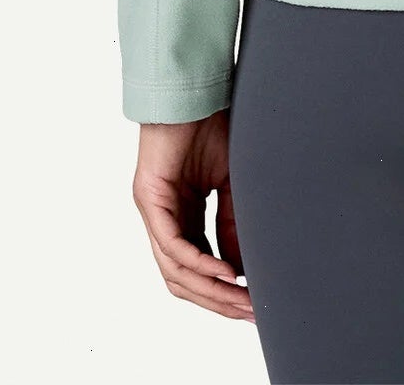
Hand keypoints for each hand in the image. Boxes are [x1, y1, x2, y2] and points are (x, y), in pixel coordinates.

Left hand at [132, 112, 252, 322]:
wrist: (196, 91)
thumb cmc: (211, 126)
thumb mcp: (230, 182)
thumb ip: (231, 223)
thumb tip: (239, 266)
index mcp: (181, 215)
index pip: (197, 267)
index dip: (223, 290)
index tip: (252, 303)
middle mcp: (163, 219)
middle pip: (183, 279)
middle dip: (218, 300)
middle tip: (249, 311)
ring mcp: (154, 212)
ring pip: (175, 270)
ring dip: (209, 290)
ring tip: (240, 298)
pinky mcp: (151, 200)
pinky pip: (172, 244)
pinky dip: (199, 261)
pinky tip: (223, 271)